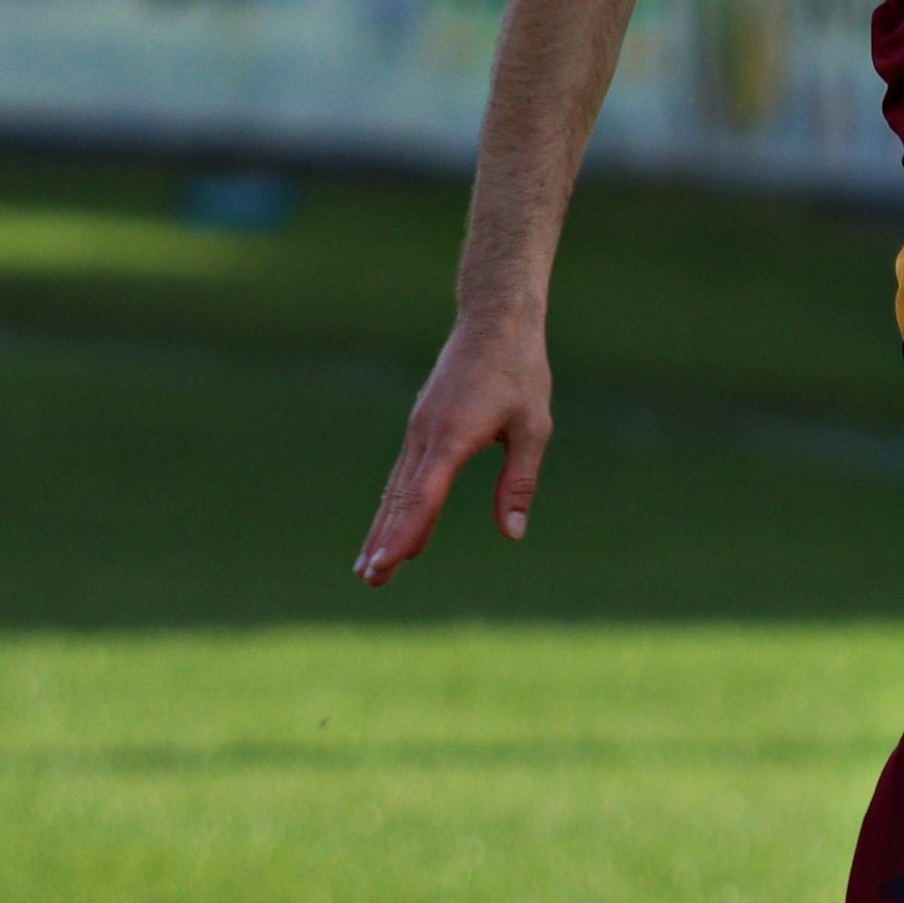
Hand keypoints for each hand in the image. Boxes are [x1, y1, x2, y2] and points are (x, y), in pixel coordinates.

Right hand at [354, 309, 554, 584]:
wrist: (494, 321)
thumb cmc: (519, 372)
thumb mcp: (533, 427)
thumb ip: (519, 482)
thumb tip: (511, 533)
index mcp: (453, 436)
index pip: (424, 496)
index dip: (406, 533)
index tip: (388, 563)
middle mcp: (427, 435)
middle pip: (401, 498)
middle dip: (385, 541)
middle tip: (370, 581)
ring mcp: (420, 429)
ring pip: (398, 488)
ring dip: (384, 526)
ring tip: (370, 566)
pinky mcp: (423, 425)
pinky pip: (406, 473)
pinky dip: (397, 503)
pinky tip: (395, 525)